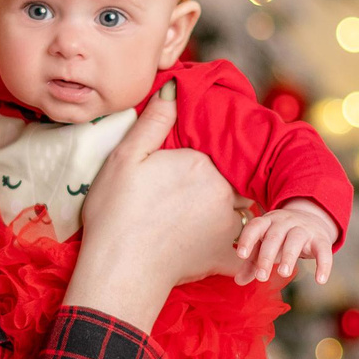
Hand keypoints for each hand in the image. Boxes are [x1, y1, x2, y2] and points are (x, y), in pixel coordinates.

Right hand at [67, 85, 248, 327]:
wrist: (120, 270)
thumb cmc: (116, 213)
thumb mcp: (125, 158)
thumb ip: (154, 122)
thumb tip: (176, 88)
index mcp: (200, 162)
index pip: (213, 150)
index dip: (199, 158)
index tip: (180, 171)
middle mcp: (223, 190)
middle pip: (229, 178)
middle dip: (215, 184)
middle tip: (184, 197)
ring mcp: (228, 224)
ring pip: (237, 210)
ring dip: (226, 211)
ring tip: (197, 220)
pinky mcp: (225, 255)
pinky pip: (242, 246)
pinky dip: (238, 248)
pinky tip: (222, 248)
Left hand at [233, 200, 339, 284]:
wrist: (312, 219)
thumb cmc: (281, 238)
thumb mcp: (265, 246)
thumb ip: (252, 262)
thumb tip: (238, 281)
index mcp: (267, 222)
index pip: (255, 227)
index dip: (248, 239)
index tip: (241, 255)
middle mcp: (285, 222)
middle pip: (274, 236)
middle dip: (266, 256)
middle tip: (261, 277)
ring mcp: (304, 229)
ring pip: (295, 240)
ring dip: (289, 257)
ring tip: (283, 274)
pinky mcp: (321, 239)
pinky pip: (324, 251)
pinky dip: (323, 265)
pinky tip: (320, 281)